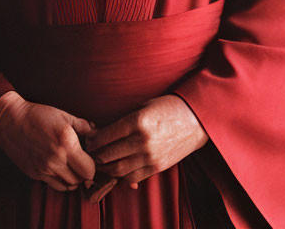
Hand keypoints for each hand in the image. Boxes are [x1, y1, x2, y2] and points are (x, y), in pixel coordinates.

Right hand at [0, 91, 96, 191]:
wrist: (10, 121)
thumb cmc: (38, 115)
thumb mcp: (63, 115)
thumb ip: (83, 125)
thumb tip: (97, 133)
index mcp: (66, 142)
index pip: (89, 169)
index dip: (93, 165)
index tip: (90, 157)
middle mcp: (57, 159)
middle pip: (81, 180)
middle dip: (84, 172)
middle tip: (82, 161)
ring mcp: (45, 169)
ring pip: (69, 185)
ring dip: (73, 177)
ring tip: (71, 165)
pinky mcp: (35, 174)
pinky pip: (55, 186)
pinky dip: (62, 181)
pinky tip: (60, 169)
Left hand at [84, 94, 207, 191]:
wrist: (195, 120)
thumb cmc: (167, 108)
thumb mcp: (143, 106)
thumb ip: (123, 119)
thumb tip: (100, 132)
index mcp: (137, 121)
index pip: (107, 136)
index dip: (94, 141)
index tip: (88, 140)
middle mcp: (143, 140)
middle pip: (109, 155)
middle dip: (96, 156)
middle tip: (89, 154)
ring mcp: (151, 156)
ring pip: (119, 169)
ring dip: (106, 168)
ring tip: (99, 164)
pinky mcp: (157, 167)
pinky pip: (133, 177)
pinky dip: (121, 176)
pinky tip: (116, 169)